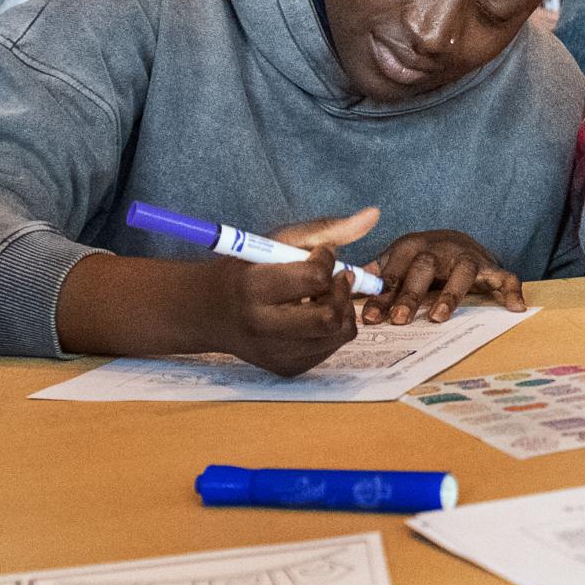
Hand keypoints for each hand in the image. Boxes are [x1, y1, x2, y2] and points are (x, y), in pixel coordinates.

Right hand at [209, 205, 379, 374]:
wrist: (210, 312)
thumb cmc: (247, 268)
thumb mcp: (279, 241)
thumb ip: (327, 229)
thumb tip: (374, 215)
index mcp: (254, 289)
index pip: (314, 279)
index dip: (327, 260)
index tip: (320, 254)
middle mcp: (263, 327)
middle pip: (329, 318)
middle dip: (342, 293)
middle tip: (335, 279)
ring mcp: (275, 354)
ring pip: (338, 334)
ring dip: (342, 310)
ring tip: (323, 296)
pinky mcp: (286, 369)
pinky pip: (331, 348)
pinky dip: (332, 328)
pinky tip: (314, 314)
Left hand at [361, 230, 526, 324]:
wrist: (455, 240)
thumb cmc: (418, 258)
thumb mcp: (394, 261)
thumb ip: (376, 274)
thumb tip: (347, 285)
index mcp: (410, 247)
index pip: (393, 270)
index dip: (382, 294)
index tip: (371, 317)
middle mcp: (439, 249)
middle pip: (423, 268)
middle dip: (411, 294)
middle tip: (399, 319)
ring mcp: (467, 257)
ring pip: (461, 272)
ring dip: (451, 294)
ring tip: (440, 318)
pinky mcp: (490, 267)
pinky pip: (504, 276)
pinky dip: (511, 290)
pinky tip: (515, 307)